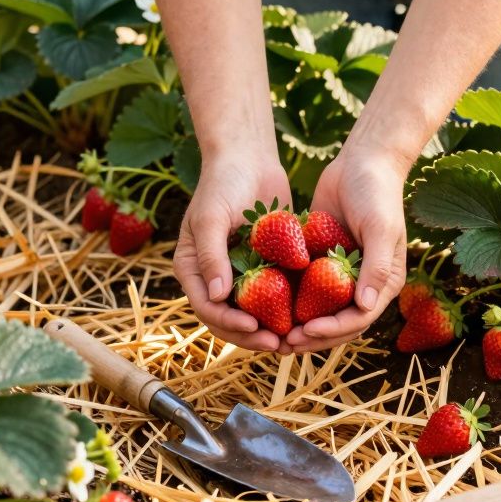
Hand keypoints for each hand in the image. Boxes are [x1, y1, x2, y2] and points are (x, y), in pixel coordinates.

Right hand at [174, 152, 292, 351]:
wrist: (247, 157)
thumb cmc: (223, 182)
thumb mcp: (211, 217)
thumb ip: (211, 256)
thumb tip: (215, 295)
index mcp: (192, 269)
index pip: (207, 308)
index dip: (230, 322)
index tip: (254, 327)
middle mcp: (213, 277)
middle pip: (229, 319)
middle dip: (252, 334)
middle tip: (279, 344)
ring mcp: (239, 274)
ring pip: (252, 313)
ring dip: (270, 328)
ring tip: (294, 339)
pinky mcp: (263, 267)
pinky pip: (273, 295)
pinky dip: (285, 308)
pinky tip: (307, 316)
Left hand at [285, 146, 408, 351]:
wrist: (363, 161)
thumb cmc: (378, 193)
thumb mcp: (381, 229)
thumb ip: (376, 268)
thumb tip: (365, 307)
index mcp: (383, 284)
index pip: (357, 319)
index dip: (331, 331)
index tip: (304, 332)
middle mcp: (363, 284)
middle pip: (335, 321)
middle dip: (310, 336)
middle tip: (282, 343)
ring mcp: (339, 272)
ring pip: (317, 308)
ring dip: (296, 322)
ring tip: (270, 332)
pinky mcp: (321, 259)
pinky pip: (304, 284)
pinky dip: (287, 296)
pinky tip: (263, 302)